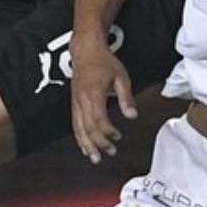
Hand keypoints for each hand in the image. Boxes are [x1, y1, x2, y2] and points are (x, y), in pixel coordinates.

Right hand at [69, 36, 135, 163]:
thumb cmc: (103, 61)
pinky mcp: (74, 102)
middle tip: (110, 152)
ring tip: (95, 157)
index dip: (108, 132)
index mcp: (93, 94)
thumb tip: (132, 115)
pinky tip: (84, 145)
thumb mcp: (121, 77)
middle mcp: (81, 100)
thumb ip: (126, 98)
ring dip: (87, 145)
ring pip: (78, 128)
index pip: (99, 120)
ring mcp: (75, 102)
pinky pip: (74, 123)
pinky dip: (79, 137)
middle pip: (88, 128)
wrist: (86, 49)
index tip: (118, 136)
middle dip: (99, 143)